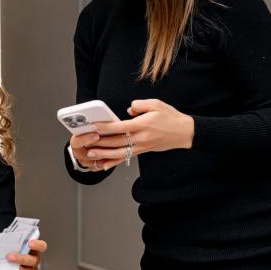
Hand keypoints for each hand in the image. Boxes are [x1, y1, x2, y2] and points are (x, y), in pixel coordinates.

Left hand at [7, 238, 47, 269]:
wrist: (4, 262)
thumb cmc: (10, 251)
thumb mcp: (11, 244)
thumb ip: (13, 243)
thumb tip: (7, 244)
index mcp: (34, 248)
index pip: (41, 246)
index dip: (37, 245)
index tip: (30, 243)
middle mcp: (34, 259)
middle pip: (34, 260)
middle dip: (21, 259)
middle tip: (10, 257)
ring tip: (7, 267)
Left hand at [77, 99, 193, 169]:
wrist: (184, 132)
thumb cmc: (170, 117)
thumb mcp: (156, 104)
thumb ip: (139, 105)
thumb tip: (128, 110)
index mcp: (143, 125)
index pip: (120, 127)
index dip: (105, 127)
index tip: (93, 127)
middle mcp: (141, 138)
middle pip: (116, 142)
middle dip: (99, 142)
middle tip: (85, 142)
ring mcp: (142, 146)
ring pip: (119, 153)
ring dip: (103, 154)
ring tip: (90, 154)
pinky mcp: (143, 151)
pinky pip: (126, 158)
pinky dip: (114, 162)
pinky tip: (104, 165)